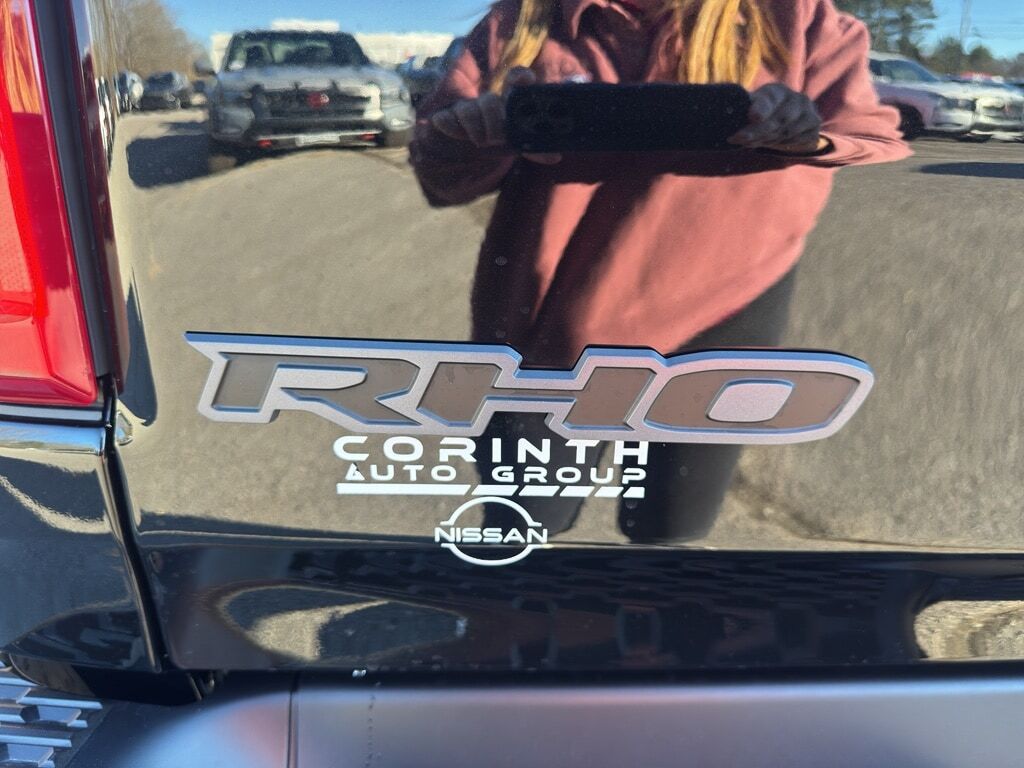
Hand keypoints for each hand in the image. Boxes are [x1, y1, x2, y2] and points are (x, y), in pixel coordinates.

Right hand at [429, 68, 560, 163]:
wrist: (475, 143)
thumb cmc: (503, 137)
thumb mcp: (519, 143)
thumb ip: (536, 149)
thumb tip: (555, 157)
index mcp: (509, 102)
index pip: (515, 78)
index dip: (520, 77)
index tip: (526, 79)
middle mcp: (490, 101)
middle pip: (490, 101)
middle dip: (493, 122)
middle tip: (496, 139)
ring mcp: (468, 107)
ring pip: (468, 109)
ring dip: (474, 128)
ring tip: (480, 141)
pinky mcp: (449, 117)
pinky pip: (445, 117)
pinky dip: (446, 123)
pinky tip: (447, 127)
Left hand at [728, 84, 828, 154]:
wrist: (787, 121)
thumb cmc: (761, 115)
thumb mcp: (749, 111)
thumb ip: (742, 113)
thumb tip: (731, 129)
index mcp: (776, 91)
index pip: (769, 99)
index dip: (761, 108)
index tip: (753, 117)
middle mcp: (796, 97)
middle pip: (777, 120)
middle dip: (756, 133)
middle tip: (737, 140)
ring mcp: (808, 110)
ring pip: (786, 132)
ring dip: (767, 140)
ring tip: (751, 142)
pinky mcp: (815, 124)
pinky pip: (797, 140)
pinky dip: (783, 144)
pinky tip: (773, 143)